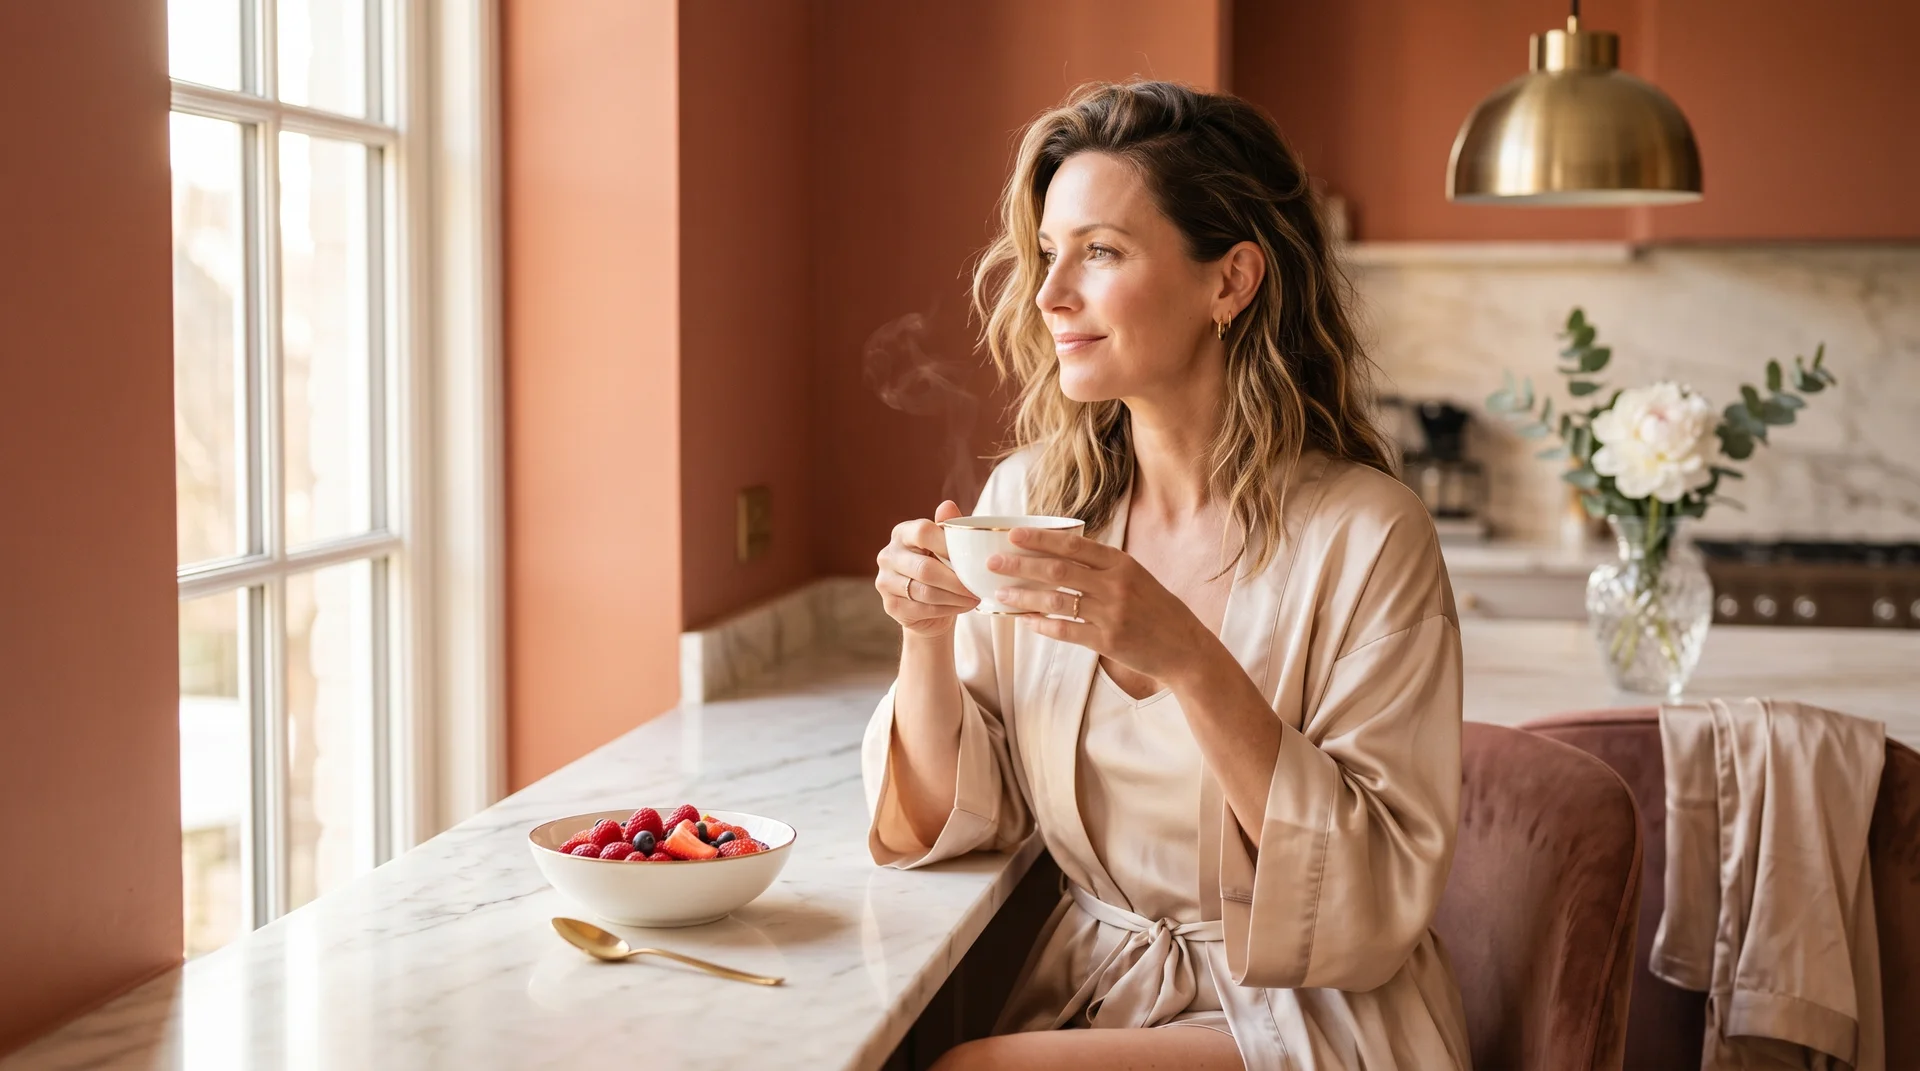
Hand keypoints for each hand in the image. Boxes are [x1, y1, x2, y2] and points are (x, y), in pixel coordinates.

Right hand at [876, 500, 979, 636]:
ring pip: (926, 592)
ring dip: (955, 597)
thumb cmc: (940, 568)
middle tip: (977, 586)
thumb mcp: (946, 546)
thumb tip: (948, 505)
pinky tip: (963, 606)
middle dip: (956, 580)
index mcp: (902, 533)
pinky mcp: (890, 606)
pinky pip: (923, 609)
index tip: (971, 557)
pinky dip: (948, 609)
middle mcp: (888, 555)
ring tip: (974, 597)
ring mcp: (885, 582)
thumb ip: (948, 528)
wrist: (927, 606)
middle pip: (925, 568)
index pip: (922, 532)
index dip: (948, 545)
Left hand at [987, 527, 1215, 685]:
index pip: (1073, 544)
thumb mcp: (1135, 577)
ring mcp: (1111, 613)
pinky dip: (1041, 626)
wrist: (1185, 647)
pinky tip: (1023, 622)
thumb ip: (1103, 566)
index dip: (1040, 538)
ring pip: (1056, 600)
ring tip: (1000, 595)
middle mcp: (1115, 584)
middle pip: (1058, 569)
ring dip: (1024, 597)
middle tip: (993, 564)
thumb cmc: (1156, 609)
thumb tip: (1060, 552)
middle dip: (1021, 565)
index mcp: (1121, 563)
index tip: (1013, 535)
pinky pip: (1066, 630)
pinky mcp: (1108, 641)